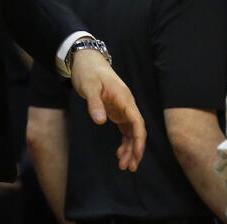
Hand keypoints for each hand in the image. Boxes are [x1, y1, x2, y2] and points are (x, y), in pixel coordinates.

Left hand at [69, 47, 145, 171]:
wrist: (86, 60)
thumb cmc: (88, 71)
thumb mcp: (88, 86)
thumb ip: (94, 104)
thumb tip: (101, 121)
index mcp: (124, 98)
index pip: (137, 121)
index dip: (139, 139)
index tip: (137, 154)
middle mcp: (127, 104)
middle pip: (137, 130)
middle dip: (136, 149)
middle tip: (129, 167)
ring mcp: (122, 108)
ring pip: (131, 132)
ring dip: (130, 148)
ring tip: (124, 165)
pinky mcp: (116, 111)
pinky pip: (125, 129)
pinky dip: (124, 142)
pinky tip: (119, 153)